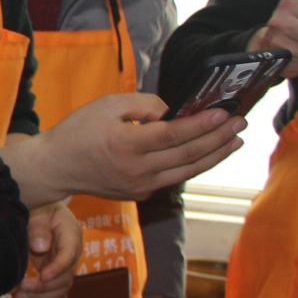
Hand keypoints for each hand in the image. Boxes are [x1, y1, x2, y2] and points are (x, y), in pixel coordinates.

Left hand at [10, 201, 80, 297]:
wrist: (40, 208)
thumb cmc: (38, 207)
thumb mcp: (37, 211)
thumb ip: (38, 227)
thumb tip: (41, 248)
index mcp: (71, 234)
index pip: (69, 254)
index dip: (58, 267)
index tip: (43, 276)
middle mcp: (72, 252)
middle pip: (66, 277)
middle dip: (44, 286)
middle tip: (21, 288)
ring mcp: (64, 264)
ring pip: (60, 288)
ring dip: (40, 296)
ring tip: (17, 296)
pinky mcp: (54, 271)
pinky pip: (51, 289)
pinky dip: (38, 296)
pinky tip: (20, 296)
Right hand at [30, 93, 244, 202]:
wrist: (57, 167)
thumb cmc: (79, 131)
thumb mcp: (107, 105)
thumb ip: (145, 104)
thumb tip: (174, 113)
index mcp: (126, 145)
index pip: (174, 135)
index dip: (202, 124)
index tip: (224, 114)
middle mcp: (137, 170)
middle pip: (188, 155)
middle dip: (219, 138)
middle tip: (241, 123)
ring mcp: (141, 185)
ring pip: (188, 171)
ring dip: (215, 155)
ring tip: (236, 141)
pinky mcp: (141, 193)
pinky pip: (174, 178)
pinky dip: (195, 165)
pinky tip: (208, 153)